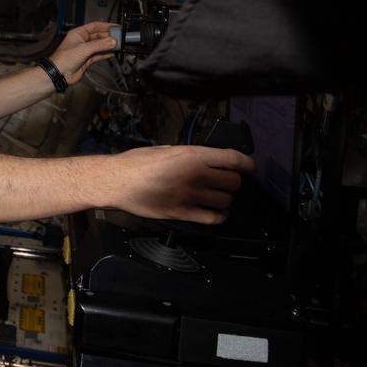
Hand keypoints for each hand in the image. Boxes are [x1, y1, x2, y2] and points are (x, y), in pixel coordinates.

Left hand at [50, 21, 116, 84]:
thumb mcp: (83, 49)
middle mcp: (82, 41)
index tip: (116, 27)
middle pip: (99, 36)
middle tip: (119, 38)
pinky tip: (113, 52)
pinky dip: (106, 54)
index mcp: (78, 33)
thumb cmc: (63, 59)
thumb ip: (99, 45)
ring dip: (109, 46)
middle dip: (109, 37)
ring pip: (100, 46)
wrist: (59, 74)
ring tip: (119, 45)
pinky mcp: (87, 60)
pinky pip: (99, 55)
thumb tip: (112, 41)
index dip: (106, 26)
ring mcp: (85, 50)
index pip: (95, 26)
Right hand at [103, 145, 252, 223]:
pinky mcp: (182, 213)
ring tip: (218, 196)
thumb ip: (189, 155)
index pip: (234, 160)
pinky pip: (213, 218)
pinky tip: (216, 211)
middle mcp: (195, 175)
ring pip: (226, 200)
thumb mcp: (166, 149)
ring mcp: (189, 196)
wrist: (116, 181)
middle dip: (233, 181)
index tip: (249, 167)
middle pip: (233, 182)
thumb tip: (209, 160)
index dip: (247, 164)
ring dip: (225, 198)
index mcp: (192, 155)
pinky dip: (220, 215)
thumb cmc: (135, 163)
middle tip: (226, 181)